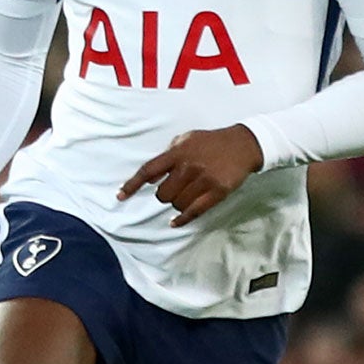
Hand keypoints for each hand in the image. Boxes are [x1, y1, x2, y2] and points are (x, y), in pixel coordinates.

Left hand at [118, 125, 263, 226]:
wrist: (243, 144)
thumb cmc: (210, 143)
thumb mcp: (185, 140)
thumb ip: (166, 156)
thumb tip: (149, 177)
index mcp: (178, 153)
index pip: (149, 170)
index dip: (132, 185)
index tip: (120, 196)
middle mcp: (189, 167)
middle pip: (162, 194)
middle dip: (163, 195)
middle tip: (173, 189)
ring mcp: (204, 180)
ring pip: (177, 204)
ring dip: (176, 203)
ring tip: (186, 194)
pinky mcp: (217, 192)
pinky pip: (194, 211)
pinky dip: (182, 219)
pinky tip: (175, 223)